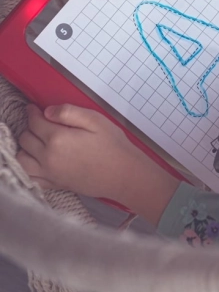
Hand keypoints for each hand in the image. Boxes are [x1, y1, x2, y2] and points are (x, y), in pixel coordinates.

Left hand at [17, 104, 178, 223]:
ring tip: (36, 140)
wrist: (123, 174)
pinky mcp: (54, 184)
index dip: (32, 112)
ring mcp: (49, 173)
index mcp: (57, 138)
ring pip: (22, 159)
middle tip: (40, 121)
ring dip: (25, 147)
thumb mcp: (95, 120)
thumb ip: (69, 112)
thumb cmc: (112, 145)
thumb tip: (47, 111)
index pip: (34, 122)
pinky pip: (30, 177)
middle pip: (26, 139)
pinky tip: (36, 160)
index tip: (34, 108)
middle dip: (30, 127)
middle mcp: (48, 157)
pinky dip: (27, 167)